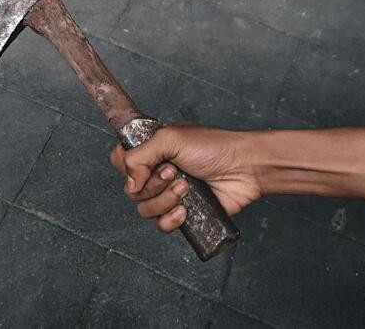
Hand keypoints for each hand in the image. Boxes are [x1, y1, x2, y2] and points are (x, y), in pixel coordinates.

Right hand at [110, 123, 261, 232]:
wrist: (245, 168)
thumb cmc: (213, 147)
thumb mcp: (171, 138)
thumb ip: (139, 156)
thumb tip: (129, 183)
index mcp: (152, 150)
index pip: (120, 160)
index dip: (126, 167)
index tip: (142, 165)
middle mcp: (157, 172)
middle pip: (131, 190)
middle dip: (152, 184)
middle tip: (174, 172)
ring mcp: (169, 194)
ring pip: (144, 209)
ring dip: (164, 200)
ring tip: (186, 188)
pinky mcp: (182, 213)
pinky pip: (161, 225)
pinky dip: (171, 219)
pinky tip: (186, 209)